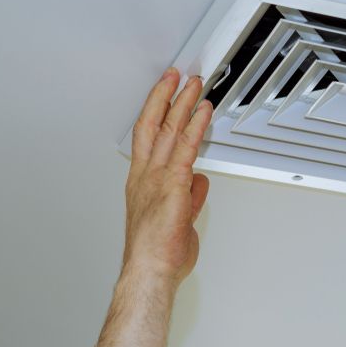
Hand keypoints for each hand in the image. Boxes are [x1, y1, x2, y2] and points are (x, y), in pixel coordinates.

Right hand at [123, 67, 213, 286]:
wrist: (149, 270)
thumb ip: (188, 197)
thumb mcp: (178, 219)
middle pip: (153, 125)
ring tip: (193, 84)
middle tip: (176, 76)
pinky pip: (186, 147)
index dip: (153, 111)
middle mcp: (145, 175)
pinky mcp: (173, 184)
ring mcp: (157, 178)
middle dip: (165, 97)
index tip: (163, 94)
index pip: (145, 137)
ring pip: (169, 129)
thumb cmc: (157, 252)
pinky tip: (204, 111)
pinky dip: (196, 125)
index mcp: (142, 183)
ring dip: (183, 103)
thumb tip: (198, 183)